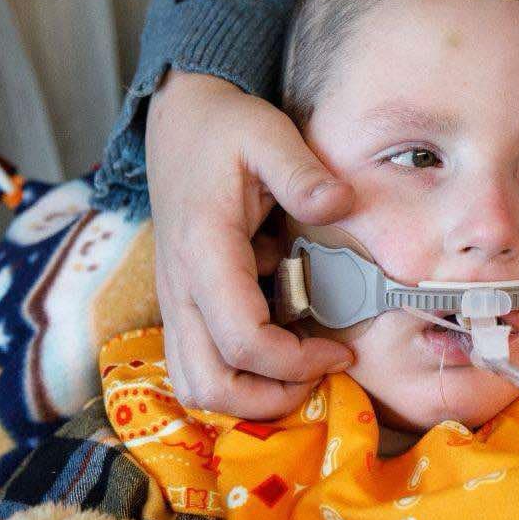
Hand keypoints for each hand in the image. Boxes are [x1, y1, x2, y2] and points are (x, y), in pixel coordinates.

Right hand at [145, 70, 354, 416]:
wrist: (180, 120)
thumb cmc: (225, 129)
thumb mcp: (268, 134)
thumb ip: (303, 172)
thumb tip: (342, 205)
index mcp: (204, 251)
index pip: (242, 341)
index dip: (295, 362)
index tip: (341, 352)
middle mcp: (180, 287)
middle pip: (209, 385)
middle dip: (270, 398)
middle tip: (321, 373)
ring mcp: (176, 300)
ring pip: (196, 384)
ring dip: (249, 395)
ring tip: (301, 369)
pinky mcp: (183, 303)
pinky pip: (198, 363)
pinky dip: (237, 373)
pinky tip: (280, 340)